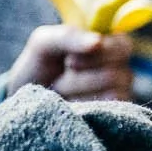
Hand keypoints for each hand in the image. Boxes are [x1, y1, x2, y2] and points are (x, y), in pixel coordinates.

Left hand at [6, 25, 133, 101]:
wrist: (28, 100)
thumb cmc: (39, 67)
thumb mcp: (44, 43)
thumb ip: (69, 36)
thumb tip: (97, 42)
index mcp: (111, 46)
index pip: (123, 46)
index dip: (96, 53)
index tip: (68, 60)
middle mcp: (122, 70)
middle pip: (113, 72)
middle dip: (78, 74)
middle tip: (63, 73)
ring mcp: (121, 94)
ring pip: (109, 89)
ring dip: (74, 88)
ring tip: (62, 89)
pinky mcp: (114, 114)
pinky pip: (106, 108)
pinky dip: (80, 104)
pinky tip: (71, 103)